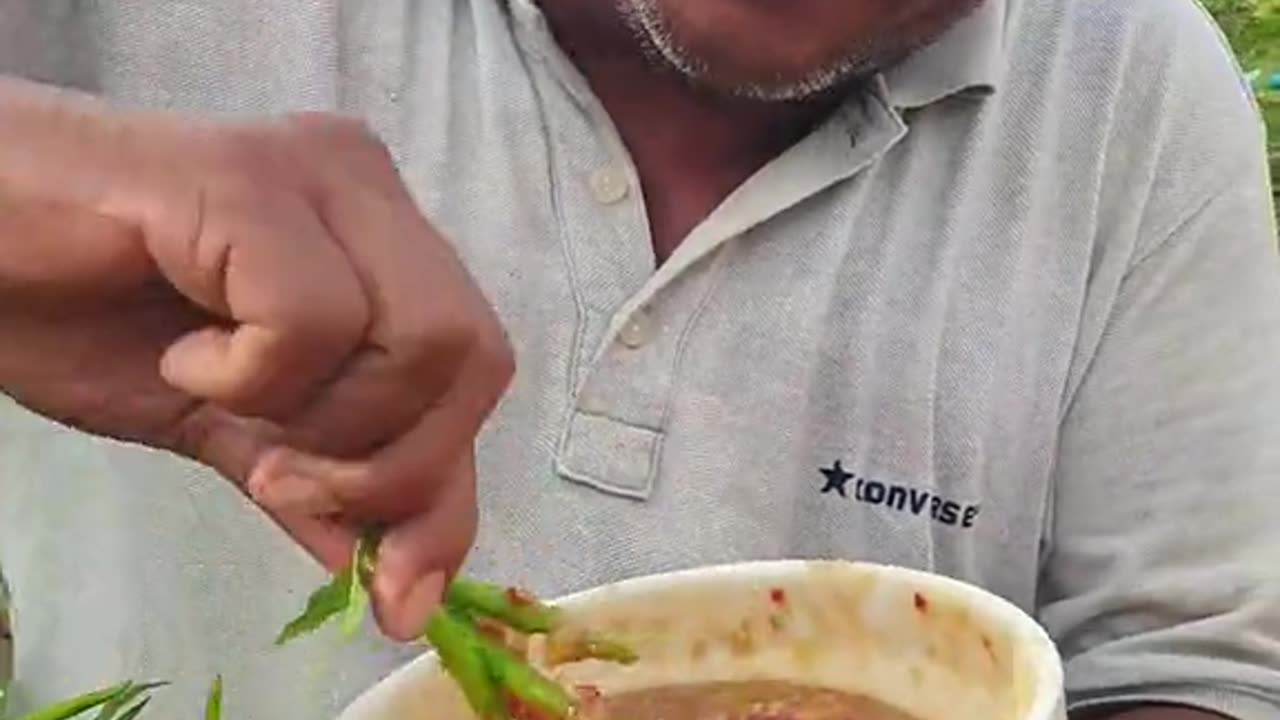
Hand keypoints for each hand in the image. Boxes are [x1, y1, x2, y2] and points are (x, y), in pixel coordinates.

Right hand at [0, 78, 513, 639]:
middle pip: (475, 359)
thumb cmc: (85, 313)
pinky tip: (182, 354)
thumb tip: (408, 591)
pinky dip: (252, 376)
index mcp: (381, 238)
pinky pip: (316, 318)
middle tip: (276, 475)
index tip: (397, 590)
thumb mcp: (233, 427)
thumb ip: (329, 489)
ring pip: (424, 341)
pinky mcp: (247, 179)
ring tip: (219, 398)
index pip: (476, 373)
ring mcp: (317, 175)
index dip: (444, 490)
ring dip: (323, 423)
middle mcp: (369, 190)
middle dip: (390, 464)